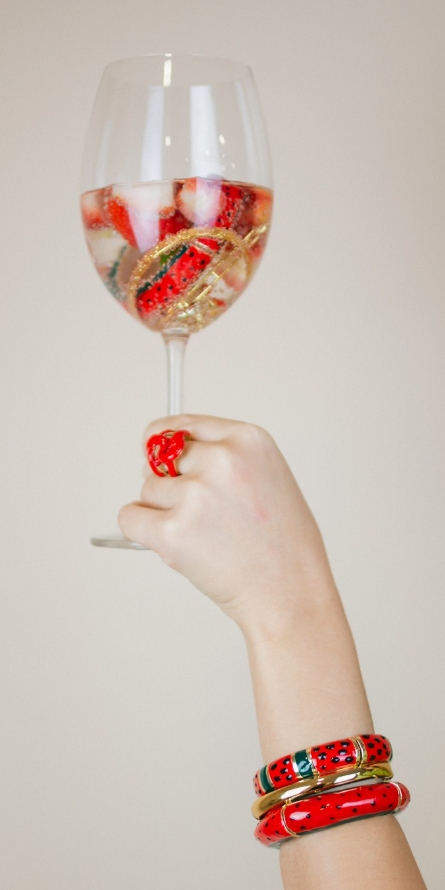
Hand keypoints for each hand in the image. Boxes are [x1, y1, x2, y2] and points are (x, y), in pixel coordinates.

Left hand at [118, 415, 336, 634]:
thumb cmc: (284, 545)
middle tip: (201, 515)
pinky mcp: (174, 530)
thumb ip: (225, 457)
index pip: (183, 425)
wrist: (290, 593)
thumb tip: (165, 452)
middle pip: (162, 458)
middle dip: (169, 483)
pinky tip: (175, 546)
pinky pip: (130, 517)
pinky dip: (141, 531)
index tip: (152, 448)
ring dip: (162, 512)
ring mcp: (197, 494)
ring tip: (203, 537)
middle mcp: (223, 459)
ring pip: (147, 489)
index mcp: (248, 440)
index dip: (165, 443)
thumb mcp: (268, 477)